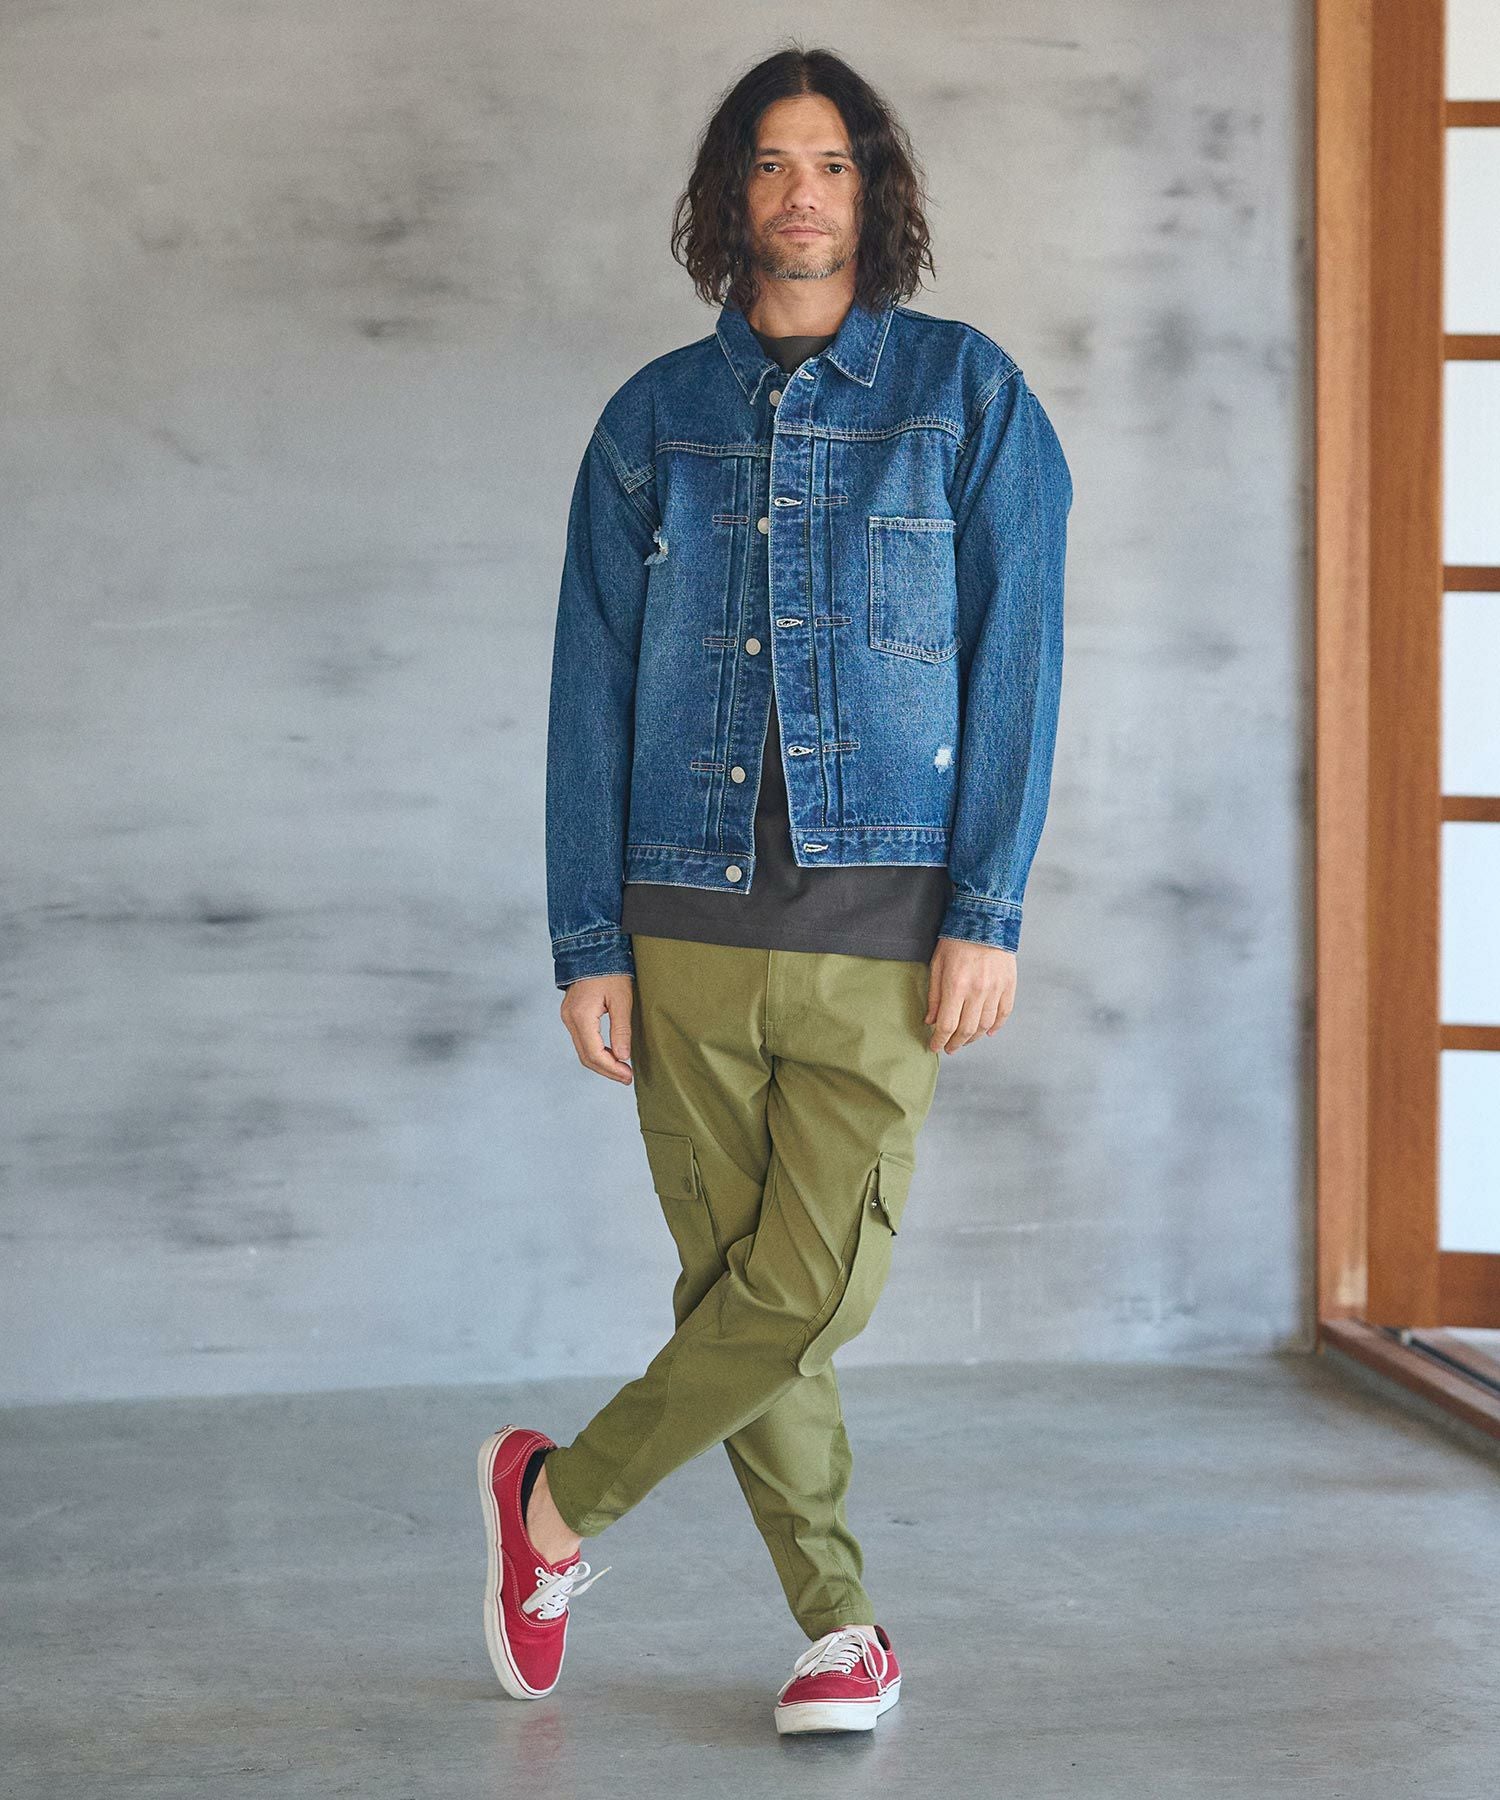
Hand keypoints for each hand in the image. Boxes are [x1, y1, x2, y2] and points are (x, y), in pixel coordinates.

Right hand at [559, 973, 634, 1082]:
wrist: (592, 949)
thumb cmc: (610, 970)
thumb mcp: (621, 999)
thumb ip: (621, 1030)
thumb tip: (623, 1056)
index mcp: (581, 1016)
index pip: (594, 1054)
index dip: (612, 1069)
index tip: (628, 1076)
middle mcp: (569, 1019)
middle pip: (586, 1056)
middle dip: (607, 1070)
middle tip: (627, 1077)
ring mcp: (568, 1017)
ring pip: (582, 1050)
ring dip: (602, 1062)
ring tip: (622, 1069)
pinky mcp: (571, 1015)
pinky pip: (582, 1040)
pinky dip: (596, 1051)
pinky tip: (611, 1054)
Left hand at [924, 938, 1016, 1052]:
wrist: (986, 919)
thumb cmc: (957, 940)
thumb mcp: (937, 965)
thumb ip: (935, 996)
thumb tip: (931, 1021)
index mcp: (956, 986)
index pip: (947, 1025)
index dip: (940, 1040)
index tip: (935, 1046)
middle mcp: (978, 991)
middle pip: (967, 1030)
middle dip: (956, 1043)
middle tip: (950, 1048)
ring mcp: (996, 989)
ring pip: (986, 1025)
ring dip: (974, 1037)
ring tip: (965, 1040)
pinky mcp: (1009, 985)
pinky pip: (1004, 1014)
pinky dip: (996, 1026)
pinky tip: (987, 1032)